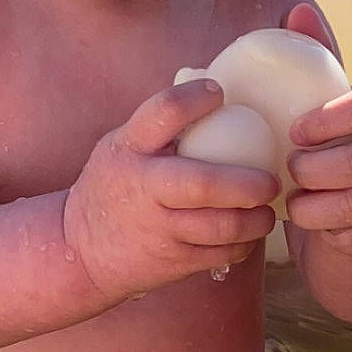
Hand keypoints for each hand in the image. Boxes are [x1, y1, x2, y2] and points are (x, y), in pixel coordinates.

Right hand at [63, 80, 278, 303]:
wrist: (80, 250)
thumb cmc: (116, 185)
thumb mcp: (123, 146)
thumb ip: (161, 126)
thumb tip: (217, 90)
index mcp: (131, 148)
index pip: (165, 111)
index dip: (197, 97)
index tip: (219, 94)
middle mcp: (143, 187)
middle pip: (205, 184)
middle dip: (249, 183)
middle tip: (271, 181)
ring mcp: (157, 228)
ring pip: (222, 226)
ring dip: (256, 219)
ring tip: (266, 209)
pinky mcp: (171, 262)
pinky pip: (221, 253)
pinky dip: (244, 243)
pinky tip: (249, 233)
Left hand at [283, 5, 351, 263]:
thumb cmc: (344, 141)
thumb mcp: (333, 104)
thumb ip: (317, 60)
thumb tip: (296, 12)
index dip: (330, 120)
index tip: (294, 131)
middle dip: (319, 170)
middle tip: (290, 170)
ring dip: (319, 208)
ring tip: (293, 203)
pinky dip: (335, 236)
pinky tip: (316, 227)